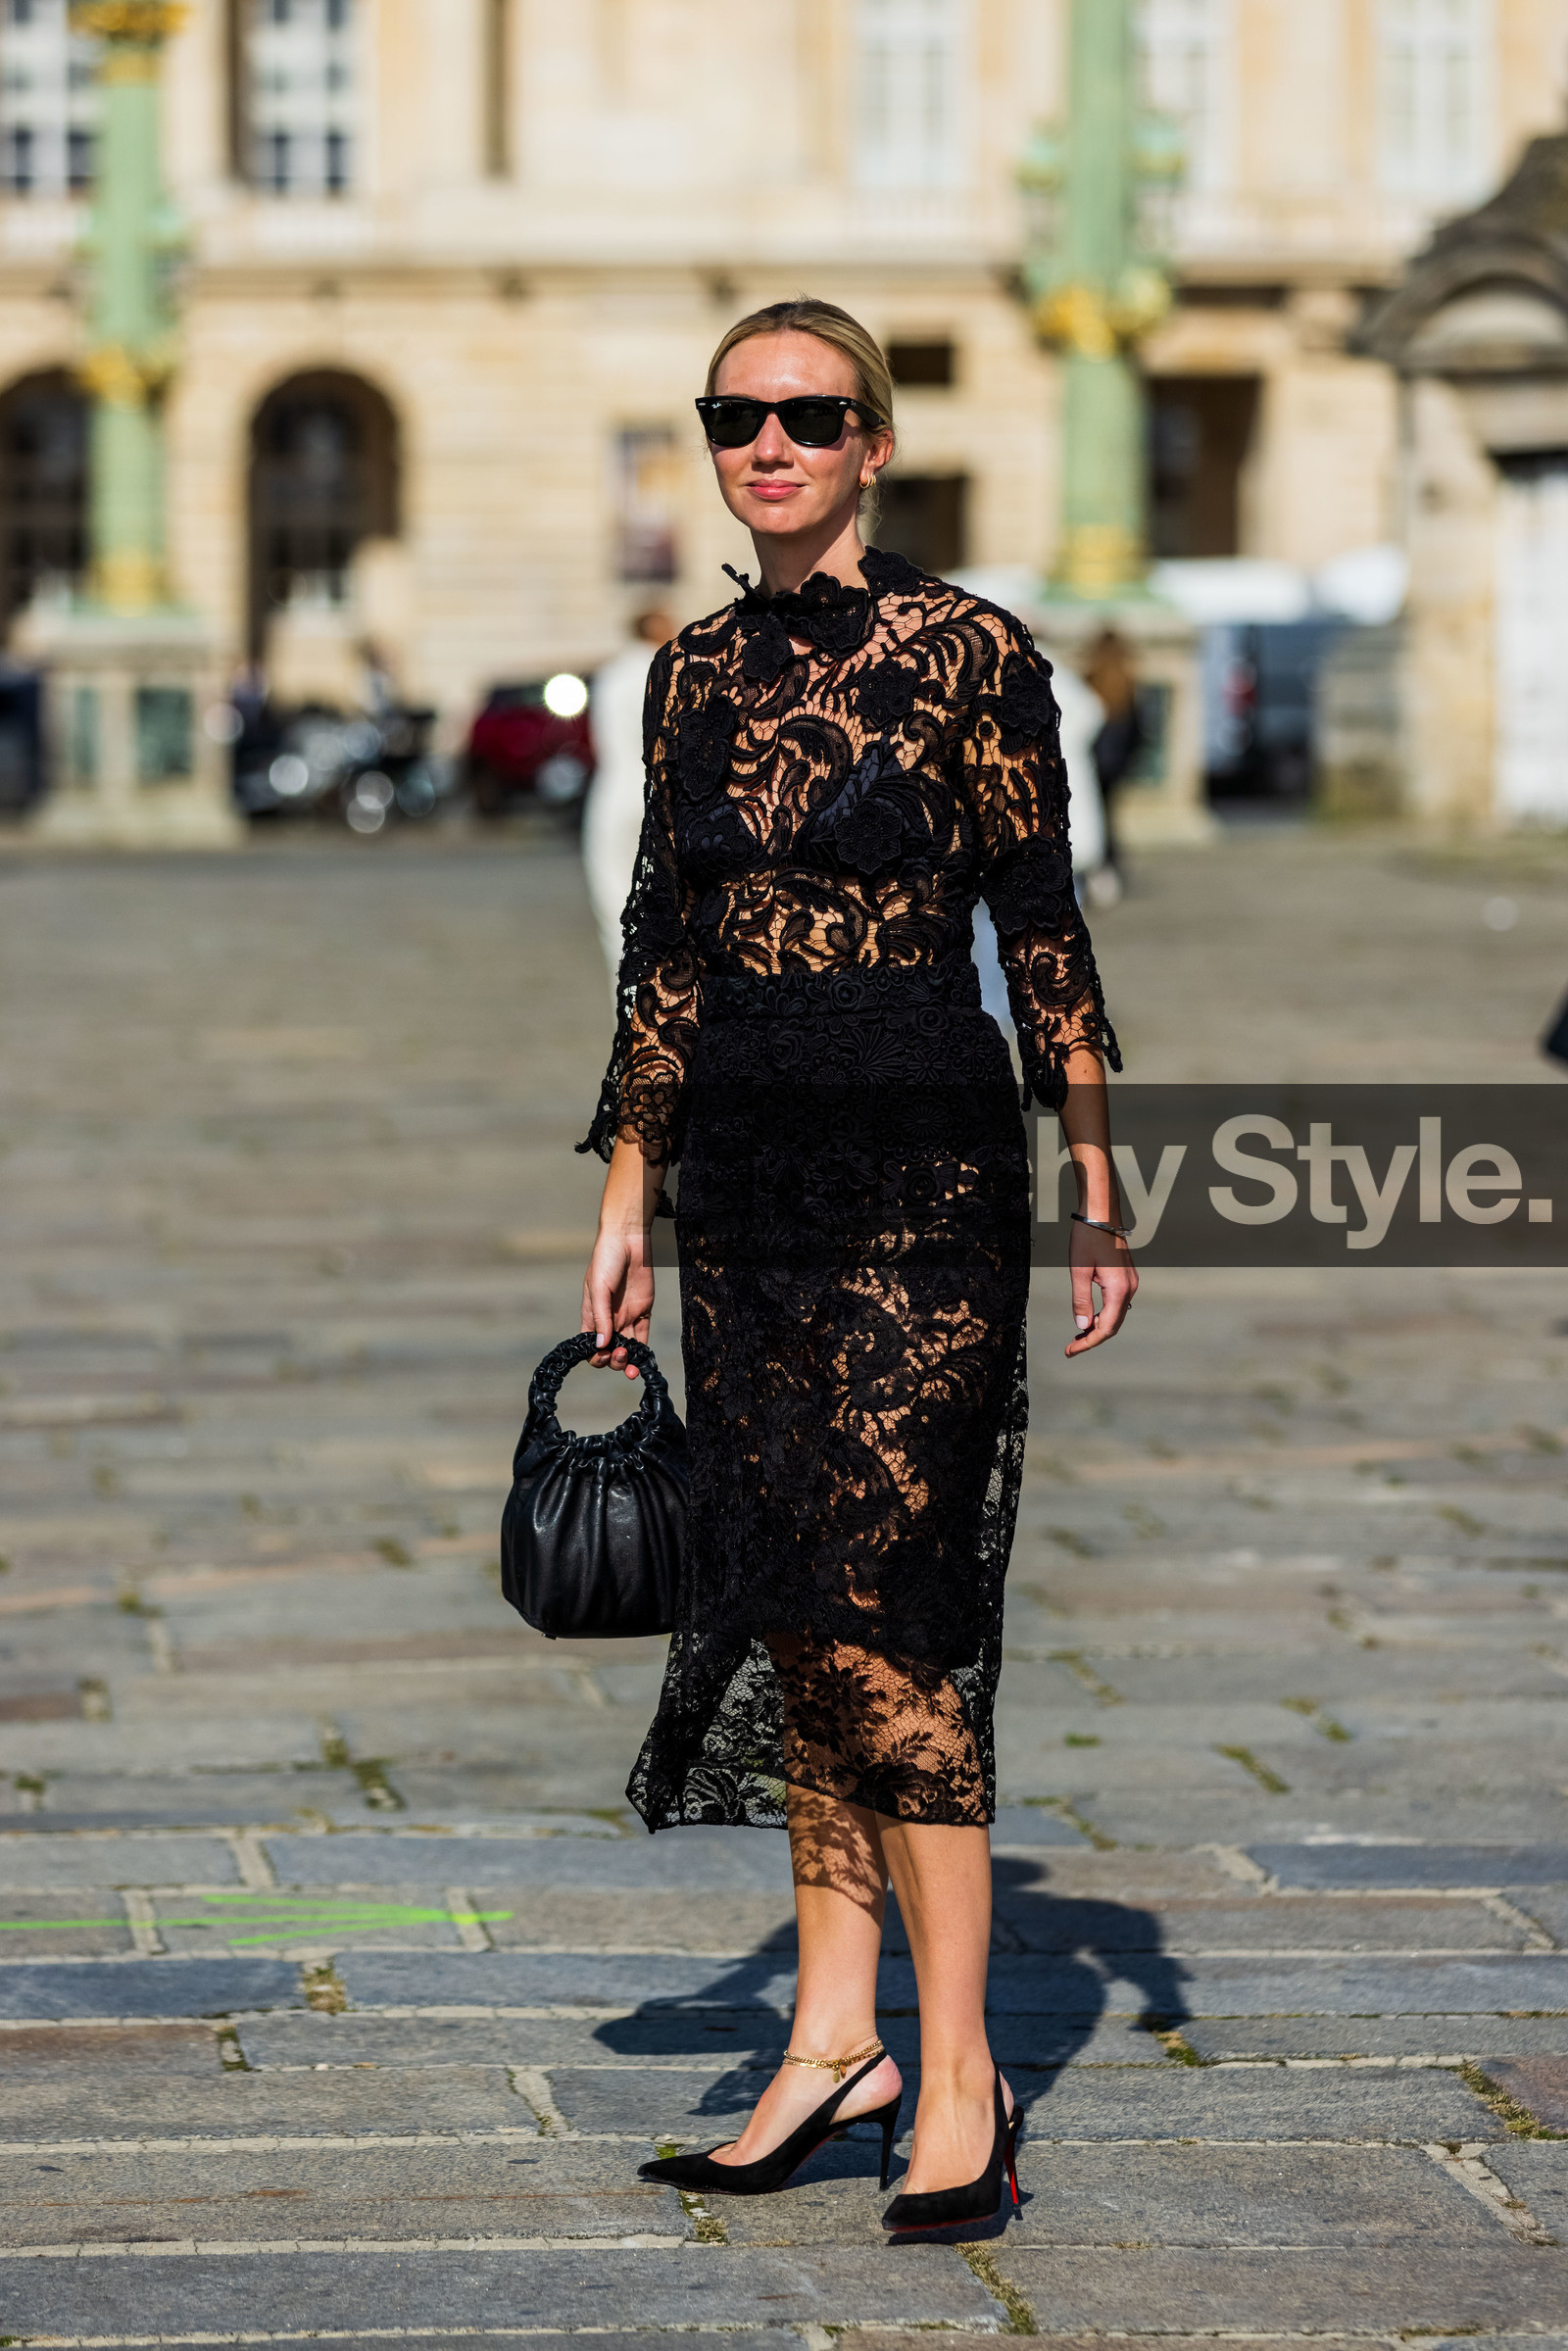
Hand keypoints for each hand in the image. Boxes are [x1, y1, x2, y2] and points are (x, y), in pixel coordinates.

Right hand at [582, 1224, 653, 1377]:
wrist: (629, 1239)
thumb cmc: (606, 1260)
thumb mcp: (599, 1288)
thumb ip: (601, 1317)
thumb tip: (600, 1345)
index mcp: (592, 1316)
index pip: (591, 1346)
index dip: (596, 1356)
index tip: (604, 1354)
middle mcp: (609, 1320)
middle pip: (610, 1351)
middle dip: (615, 1361)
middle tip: (622, 1355)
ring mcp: (626, 1316)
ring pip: (628, 1348)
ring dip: (629, 1361)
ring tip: (633, 1368)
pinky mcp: (643, 1311)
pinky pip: (643, 1336)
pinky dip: (643, 1350)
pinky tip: (644, 1359)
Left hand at [1065, 1217, 1136, 1357]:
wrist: (1101, 1213)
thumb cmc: (1088, 1238)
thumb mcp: (1079, 1271)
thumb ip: (1081, 1301)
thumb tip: (1082, 1327)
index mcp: (1118, 1290)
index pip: (1105, 1328)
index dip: (1088, 1343)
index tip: (1071, 1350)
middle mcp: (1129, 1288)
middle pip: (1113, 1325)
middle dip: (1092, 1338)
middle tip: (1071, 1347)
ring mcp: (1130, 1282)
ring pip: (1115, 1315)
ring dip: (1097, 1326)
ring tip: (1078, 1334)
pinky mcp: (1126, 1277)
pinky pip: (1116, 1303)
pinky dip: (1103, 1314)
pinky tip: (1089, 1316)